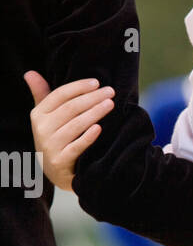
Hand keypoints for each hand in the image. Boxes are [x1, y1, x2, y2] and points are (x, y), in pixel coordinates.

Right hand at [25, 72, 112, 190]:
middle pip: (70, 108)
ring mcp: (50, 146)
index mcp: (38, 115)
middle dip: (92, 98)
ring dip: (95, 112)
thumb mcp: (46, 118)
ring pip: (76, 125)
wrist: (57, 173)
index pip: (59, 95)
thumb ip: (42, 95)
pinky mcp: (60, 161)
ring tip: (110, 104)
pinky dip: (88, 137)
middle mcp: (42, 129)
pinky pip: (77, 146)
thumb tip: (30, 73)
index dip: (78, 87)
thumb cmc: (55, 138)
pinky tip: (100, 127)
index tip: (97, 82)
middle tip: (110, 91)